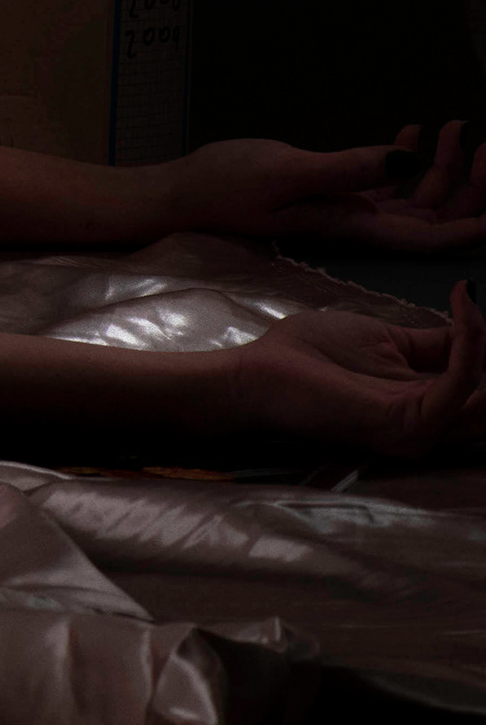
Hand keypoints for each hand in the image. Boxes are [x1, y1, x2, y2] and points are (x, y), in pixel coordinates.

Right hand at [169, 122, 485, 256]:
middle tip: (482, 145)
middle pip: (435, 216)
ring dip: (442, 167)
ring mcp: (347, 211)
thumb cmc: (225, 185)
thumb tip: (407, 163)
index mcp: (358, 229)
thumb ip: (347, 169)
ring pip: (416, 198)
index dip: (476, 220)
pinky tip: (413, 134)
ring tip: (456, 128)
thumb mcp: (286, 172)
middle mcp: (361, 226)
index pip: (435, 235)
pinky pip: (386, 184)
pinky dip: (406, 159)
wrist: (180, 196)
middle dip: (468, 185)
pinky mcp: (330, 196)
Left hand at [222, 284, 484, 466]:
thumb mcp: (384, 338)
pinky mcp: (410, 424)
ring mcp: (425, 431)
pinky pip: (458, 385)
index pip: (480, 383)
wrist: (261, 370)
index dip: (483, 340)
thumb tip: (470, 328)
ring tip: (477, 309)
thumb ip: (433, 344)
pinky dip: (470, 343)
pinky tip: (464, 309)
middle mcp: (435, 425)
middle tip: (485, 316)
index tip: (474, 294)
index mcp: (428, 405)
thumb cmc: (311, 353)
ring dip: (485, 347)